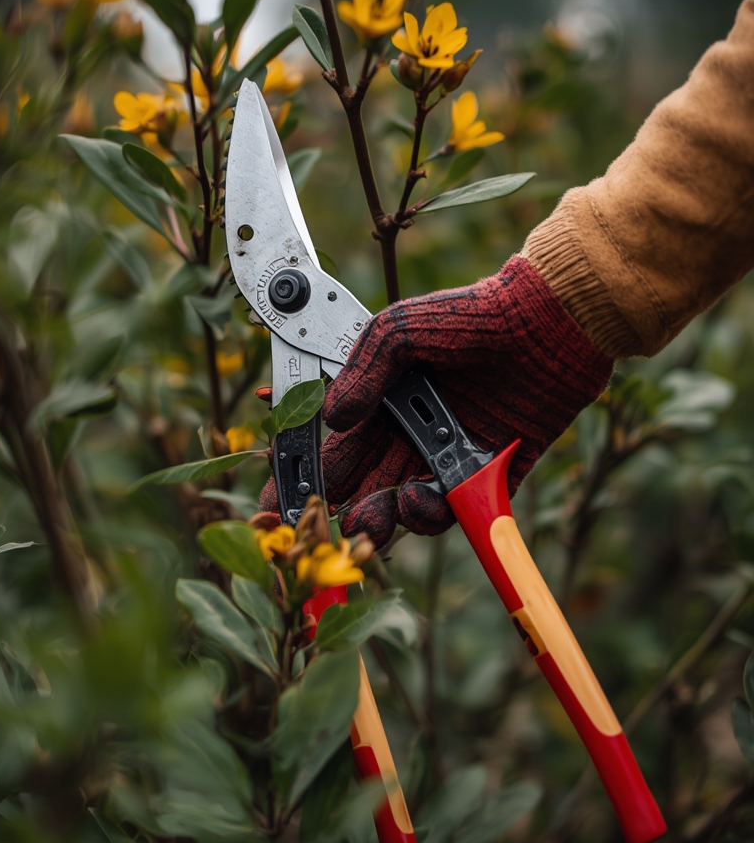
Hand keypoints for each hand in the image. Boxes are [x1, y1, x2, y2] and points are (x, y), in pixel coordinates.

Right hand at [318, 256, 612, 546]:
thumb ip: (363, 370)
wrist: (549, 322)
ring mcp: (454, 455)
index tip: (293, 507)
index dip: (314, 479)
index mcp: (385, 403)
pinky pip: (462, 507)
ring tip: (381, 514)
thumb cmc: (472, 315)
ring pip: (410, 504)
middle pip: (370, 487)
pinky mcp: (495, 472)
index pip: (339, 450)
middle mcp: (416, 433)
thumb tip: (332, 417)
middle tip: (340, 526)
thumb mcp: (400, 330)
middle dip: (349, 513)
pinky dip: (439, 512)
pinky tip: (426, 495)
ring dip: (389, 517)